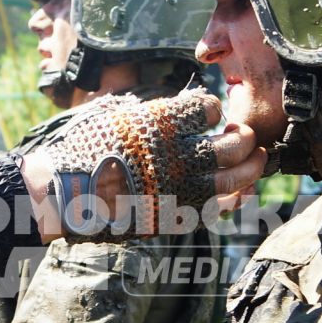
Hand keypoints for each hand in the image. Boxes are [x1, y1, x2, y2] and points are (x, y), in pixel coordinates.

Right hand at [18, 91, 265, 238]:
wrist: (64, 194)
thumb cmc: (85, 149)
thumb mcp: (117, 115)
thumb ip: (154, 112)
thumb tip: (185, 107)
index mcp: (161, 123)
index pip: (207, 108)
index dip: (210, 109)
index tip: (206, 113)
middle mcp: (177, 155)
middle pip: (233, 144)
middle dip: (244, 138)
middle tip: (244, 136)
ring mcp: (179, 188)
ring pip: (235, 178)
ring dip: (251, 167)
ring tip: (256, 160)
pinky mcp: (175, 215)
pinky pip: (217, 208)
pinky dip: (233, 198)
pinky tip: (236, 191)